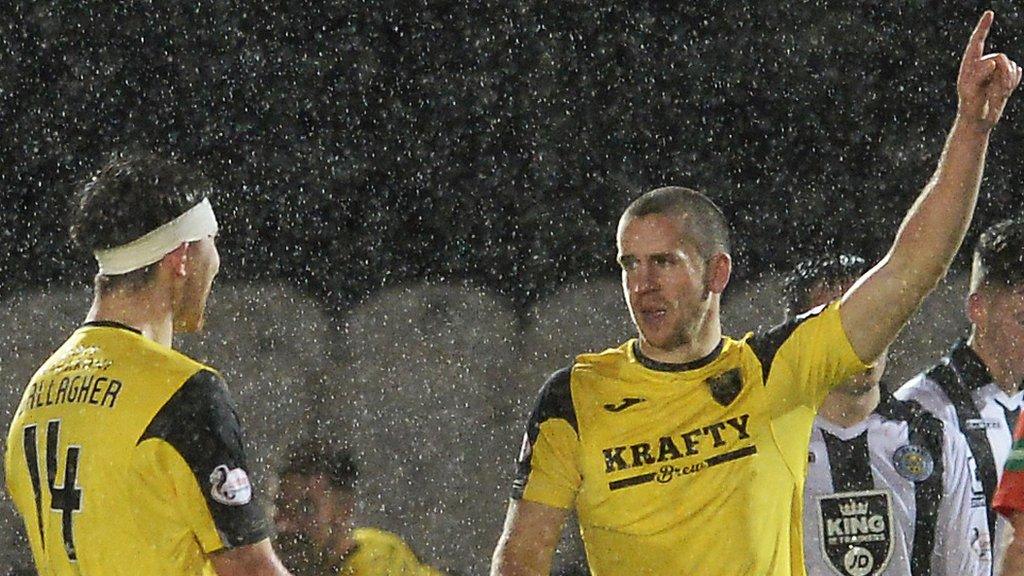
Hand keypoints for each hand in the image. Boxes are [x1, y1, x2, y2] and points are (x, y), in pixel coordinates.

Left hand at [958, 11, 1021, 130]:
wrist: (979, 121)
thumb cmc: (970, 107)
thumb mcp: (971, 92)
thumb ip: (979, 75)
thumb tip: (992, 61)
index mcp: (969, 65)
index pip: (976, 42)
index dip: (983, 27)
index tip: (990, 14)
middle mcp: (983, 64)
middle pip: (1001, 57)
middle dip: (1002, 73)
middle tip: (996, 90)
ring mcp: (996, 70)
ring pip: (1011, 65)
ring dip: (1008, 81)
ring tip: (998, 94)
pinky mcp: (1006, 77)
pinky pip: (1018, 72)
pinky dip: (1014, 83)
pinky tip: (1005, 92)